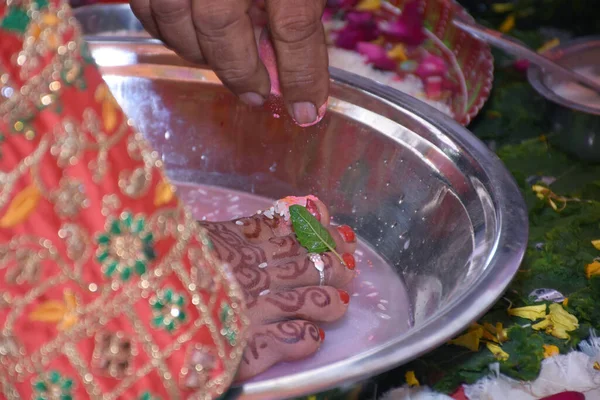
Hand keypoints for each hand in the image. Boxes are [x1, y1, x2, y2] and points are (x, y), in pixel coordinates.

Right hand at [130, 0, 329, 125]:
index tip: (307, 110)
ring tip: (225, 62)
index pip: (294, 24)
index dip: (302, 75)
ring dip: (199, 51)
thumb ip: (297, 13)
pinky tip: (189, 35)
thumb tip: (295, 77)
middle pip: (221, 25)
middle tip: (257, 92)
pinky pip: (144, 6)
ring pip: (173, 17)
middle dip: (240, 68)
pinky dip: (165, 28)